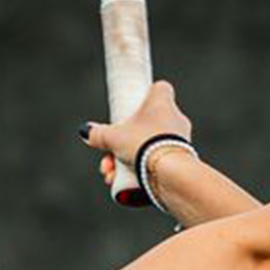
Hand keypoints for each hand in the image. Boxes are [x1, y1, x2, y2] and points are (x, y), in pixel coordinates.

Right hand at [79, 79, 193, 188]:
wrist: (171, 172)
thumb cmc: (146, 145)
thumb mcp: (113, 137)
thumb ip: (98, 134)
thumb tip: (87, 132)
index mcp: (162, 103)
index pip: (159, 88)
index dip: (145, 94)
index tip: (130, 106)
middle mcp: (175, 119)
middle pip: (145, 124)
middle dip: (123, 141)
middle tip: (109, 153)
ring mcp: (180, 140)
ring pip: (148, 146)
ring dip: (126, 159)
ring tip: (111, 172)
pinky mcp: (181, 160)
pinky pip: (156, 161)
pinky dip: (139, 170)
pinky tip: (122, 181)